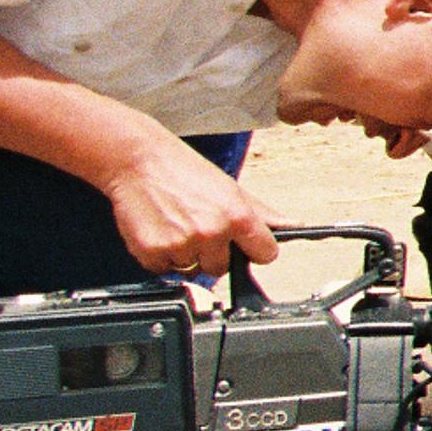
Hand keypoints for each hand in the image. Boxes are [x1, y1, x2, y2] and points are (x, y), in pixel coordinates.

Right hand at [106, 136, 279, 276]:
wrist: (136, 159)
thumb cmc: (183, 170)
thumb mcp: (229, 187)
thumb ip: (262, 213)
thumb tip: (295, 225)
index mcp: (237, 216)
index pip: (266, 254)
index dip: (253, 249)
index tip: (243, 243)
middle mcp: (212, 233)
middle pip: (222, 267)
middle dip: (211, 252)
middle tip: (196, 224)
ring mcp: (182, 245)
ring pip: (192, 269)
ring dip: (184, 254)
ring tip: (175, 223)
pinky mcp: (153, 253)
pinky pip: (163, 270)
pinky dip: (160, 256)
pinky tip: (158, 230)